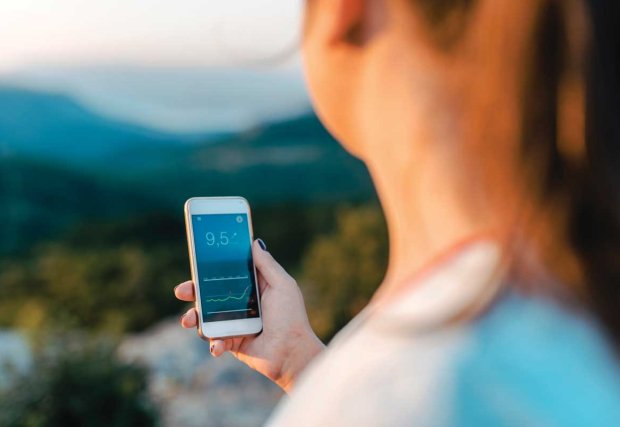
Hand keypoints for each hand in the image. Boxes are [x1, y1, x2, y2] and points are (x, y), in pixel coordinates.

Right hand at [174, 239, 324, 391]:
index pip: (226, 274)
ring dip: (194, 318)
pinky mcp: (232, 342)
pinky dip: (213, 343)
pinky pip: (215, 341)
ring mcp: (234, 323)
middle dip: (192, 291)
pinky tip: (217, 345)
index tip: (196, 261)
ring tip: (189, 320)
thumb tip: (254, 242)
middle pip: (210, 294)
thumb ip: (266, 265)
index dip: (210, 268)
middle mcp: (241, 304)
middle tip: (181, 291)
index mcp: (252, 287)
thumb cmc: (291, 317)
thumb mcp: (282, 285)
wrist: (292, 353)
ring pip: (206, 318)